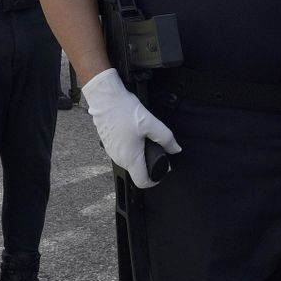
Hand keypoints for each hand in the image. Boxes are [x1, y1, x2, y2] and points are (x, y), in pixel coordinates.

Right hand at [80, 67, 181, 188]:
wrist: (104, 98)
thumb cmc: (123, 110)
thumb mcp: (150, 122)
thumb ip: (166, 138)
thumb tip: (176, 149)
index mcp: (130, 158)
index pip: (143, 182)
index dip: (155, 179)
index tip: (162, 168)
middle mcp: (119, 159)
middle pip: (137, 172)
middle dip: (149, 164)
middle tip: (156, 147)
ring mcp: (112, 152)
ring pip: (129, 162)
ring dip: (139, 155)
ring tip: (145, 138)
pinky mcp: (108, 144)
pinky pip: (122, 153)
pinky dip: (131, 148)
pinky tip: (133, 133)